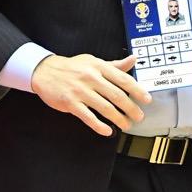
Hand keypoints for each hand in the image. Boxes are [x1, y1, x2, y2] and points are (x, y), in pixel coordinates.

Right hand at [31, 52, 149, 137]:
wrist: (44, 71)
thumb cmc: (72, 67)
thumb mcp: (93, 62)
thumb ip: (114, 65)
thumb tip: (133, 60)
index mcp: (99, 67)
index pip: (123, 79)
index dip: (137, 91)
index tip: (147, 100)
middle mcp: (91, 78)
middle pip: (117, 96)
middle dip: (131, 109)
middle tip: (138, 117)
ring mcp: (80, 91)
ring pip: (105, 108)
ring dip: (118, 119)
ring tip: (126, 125)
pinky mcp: (70, 103)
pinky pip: (88, 117)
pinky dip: (99, 126)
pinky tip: (107, 131)